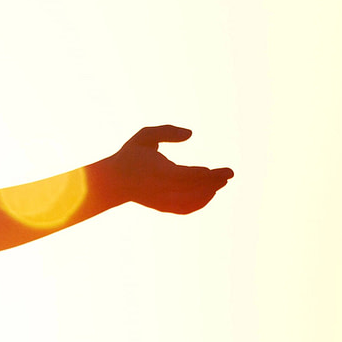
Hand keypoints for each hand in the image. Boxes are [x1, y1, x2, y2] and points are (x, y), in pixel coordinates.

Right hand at [106, 126, 232, 213]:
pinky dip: (199, 203)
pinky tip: (209, 194)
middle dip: (213, 182)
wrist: (112, 182)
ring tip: (221, 182)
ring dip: (208, 192)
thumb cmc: (130, 156)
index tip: (224, 171)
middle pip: (194, 189)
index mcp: (157, 172)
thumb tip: (190, 134)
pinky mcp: (162, 207)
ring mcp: (161, 200)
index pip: (188, 176)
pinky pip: (185, 209)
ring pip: (191, 201)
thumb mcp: (145, 136)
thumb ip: (167, 132)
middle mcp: (161, 189)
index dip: (208, 175)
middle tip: (229, 174)